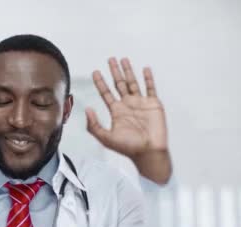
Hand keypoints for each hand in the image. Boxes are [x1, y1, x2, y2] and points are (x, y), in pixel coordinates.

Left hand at [86, 57, 171, 183]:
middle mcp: (128, 105)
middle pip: (119, 84)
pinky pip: (151, 88)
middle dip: (114, 72)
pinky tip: (145, 69)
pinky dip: (148, 79)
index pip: (106, 93)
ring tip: (123, 59)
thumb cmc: (128, 147)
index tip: (95, 72)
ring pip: (134, 83)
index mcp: (116, 111)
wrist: (148, 151)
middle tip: (110, 59)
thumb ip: (94, 125)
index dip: (100, 82)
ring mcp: (141, 103)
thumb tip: (87, 108)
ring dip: (129, 71)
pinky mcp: (153, 104)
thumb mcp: (106, 138)